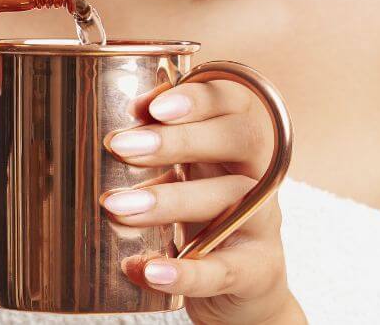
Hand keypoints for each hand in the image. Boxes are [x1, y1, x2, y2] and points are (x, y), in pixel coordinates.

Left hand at [102, 80, 305, 323]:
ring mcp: (263, 220)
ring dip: (168, 201)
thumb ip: (157, 147)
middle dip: (176, 140)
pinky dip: (187, 271)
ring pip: (228, 198)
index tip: (150, 107)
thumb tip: (122, 126)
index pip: (229, 100)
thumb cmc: (202, 211)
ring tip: (116, 208)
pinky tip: (150, 271)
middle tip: (120, 146)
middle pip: (236, 138)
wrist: (243, 281)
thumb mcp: (181, 172)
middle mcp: (256, 171)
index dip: (195, 98)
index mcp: (234, 138)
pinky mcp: (259, 269)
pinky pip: (225, 269)